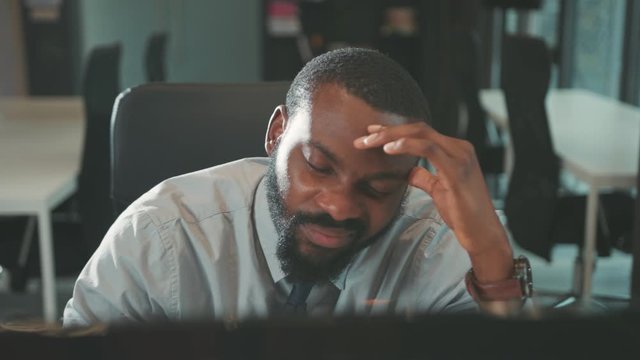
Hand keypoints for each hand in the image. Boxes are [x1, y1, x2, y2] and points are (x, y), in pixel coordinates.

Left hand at [354, 122, 512, 280]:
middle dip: (387, 131)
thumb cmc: (463, 214)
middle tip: (362, 138)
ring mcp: (460, 156)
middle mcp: (459, 148)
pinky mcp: (457, 169)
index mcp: (454, 150)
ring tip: (369, 142)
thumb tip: (408, 171)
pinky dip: (407, 145)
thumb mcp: (438, 190)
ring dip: (391, 136)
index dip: (395, 131)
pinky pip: (428, 149)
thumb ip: (424, 177)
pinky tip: (389, 149)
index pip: (420, 133)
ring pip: (421, 134)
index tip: (371, 133)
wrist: (482, 234)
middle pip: (418, 128)